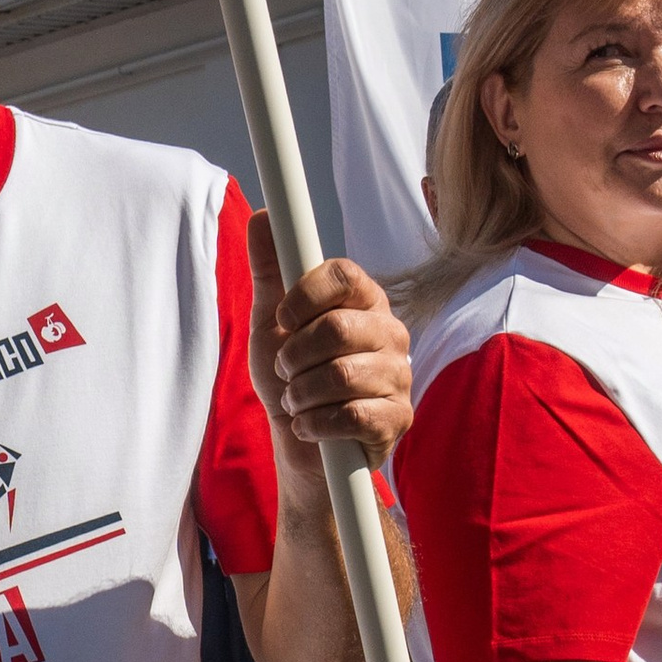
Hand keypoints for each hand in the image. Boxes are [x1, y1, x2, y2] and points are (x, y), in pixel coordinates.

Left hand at [247, 215, 412, 466]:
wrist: (302, 445)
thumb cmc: (291, 376)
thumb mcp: (272, 323)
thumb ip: (271, 271)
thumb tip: (263, 217)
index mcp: (364, 301)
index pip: (343, 275)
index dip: (303, 296)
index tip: (283, 318)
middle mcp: (390, 332)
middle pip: (337, 328)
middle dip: (294, 356)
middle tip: (286, 371)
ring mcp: (399, 376)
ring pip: (341, 376)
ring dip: (301, 395)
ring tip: (297, 401)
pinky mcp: (397, 419)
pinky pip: (352, 416)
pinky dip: (315, 424)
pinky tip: (310, 426)